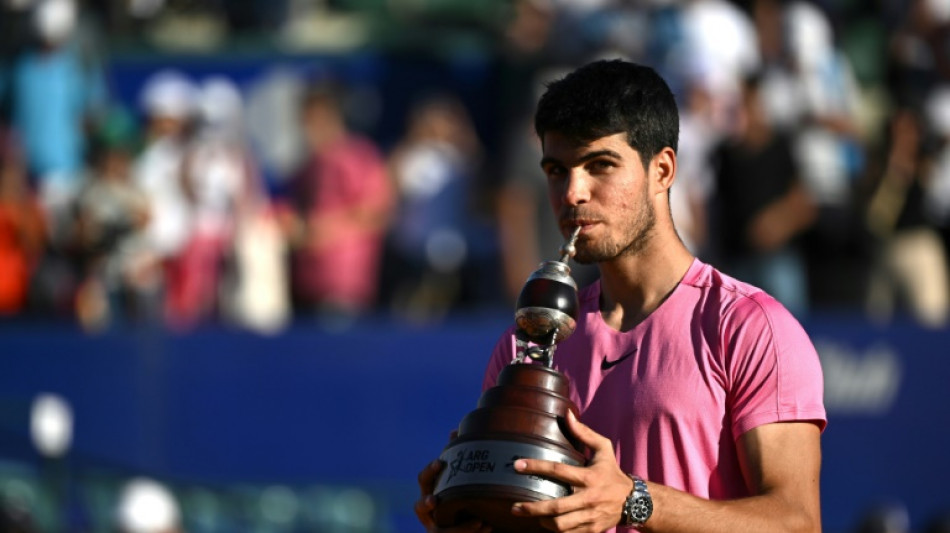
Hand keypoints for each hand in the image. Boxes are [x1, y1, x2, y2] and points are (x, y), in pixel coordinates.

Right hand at [415, 458, 491, 532]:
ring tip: (479, 521)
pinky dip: (470, 532)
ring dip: (459, 527)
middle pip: (420, 506)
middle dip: (427, 503)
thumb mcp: (456, 478)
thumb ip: (455, 459)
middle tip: (436, 500)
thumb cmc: (459, 493)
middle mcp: (428, 510)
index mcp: (431, 490)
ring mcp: (435, 527)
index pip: (424, 479)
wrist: (466, 521)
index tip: (441, 462)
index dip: (430, 471)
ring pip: (439, 530)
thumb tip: (455, 430)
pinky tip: (487, 527)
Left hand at [510, 410, 632, 531]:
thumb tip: (566, 415)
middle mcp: (588, 499)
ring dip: (541, 521)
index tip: (517, 465)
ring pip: (560, 525)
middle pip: (556, 506)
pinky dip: (554, 531)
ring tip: (528, 515)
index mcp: (588, 477)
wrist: (633, 501)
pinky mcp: (590, 530)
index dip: (536, 467)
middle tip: (514, 507)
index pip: (558, 471)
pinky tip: (544, 524)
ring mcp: (589, 517)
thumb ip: (584, 433)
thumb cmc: (612, 472)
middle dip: (532, 508)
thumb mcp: (603, 449)